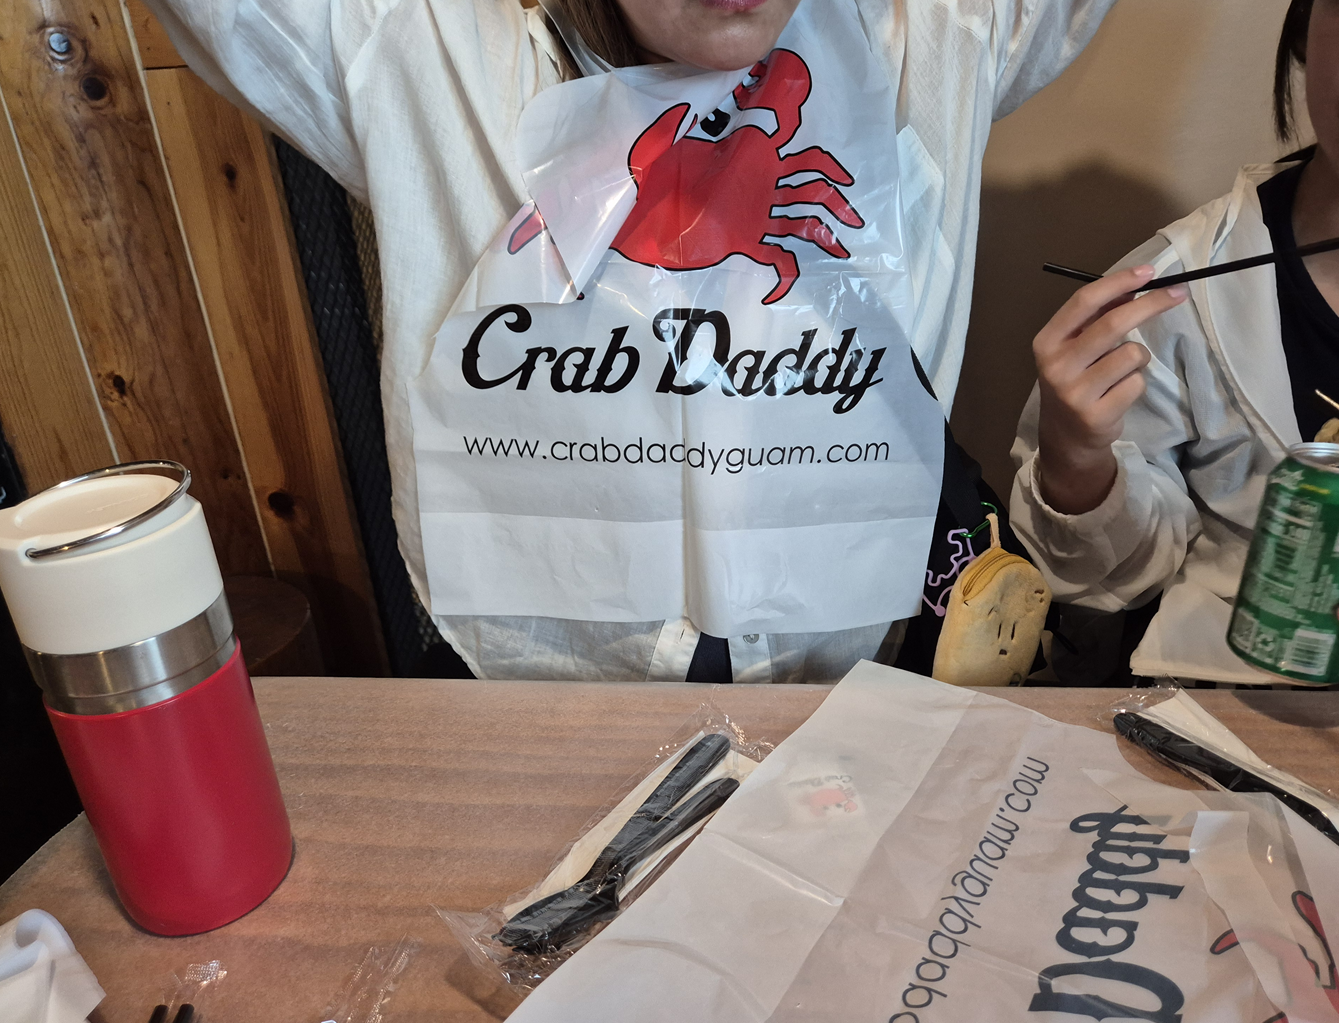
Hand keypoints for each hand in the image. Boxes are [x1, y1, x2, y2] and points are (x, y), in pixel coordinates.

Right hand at [1033, 265, 1188, 514]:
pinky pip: (1136, 383)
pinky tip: (1119, 393)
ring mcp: (1075, 392)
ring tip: (1123, 370)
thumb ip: (1096, 319)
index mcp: (1047, 342)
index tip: (1150, 271)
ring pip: (1131, 355)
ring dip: (1138, 358)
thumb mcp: (1074, 347)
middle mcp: (1057, 365)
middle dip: (1150, 304)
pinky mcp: (1096, 415)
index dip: (1119, 283)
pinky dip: (1135, 384)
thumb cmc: (1074, 380)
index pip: (1084, 302)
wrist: (1065, 436)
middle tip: (1178, 293)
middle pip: (1113, 324)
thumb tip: (1132, 287)